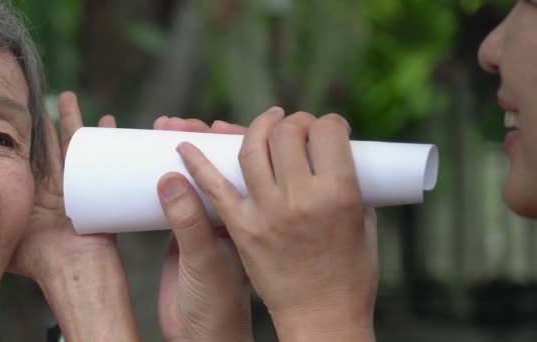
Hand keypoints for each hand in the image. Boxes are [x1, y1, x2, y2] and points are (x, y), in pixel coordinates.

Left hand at [8, 91, 116, 278]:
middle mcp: (58, 186)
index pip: (32, 157)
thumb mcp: (4, 236)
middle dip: (55, 120)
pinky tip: (107, 121)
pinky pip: (102, 158)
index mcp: (36, 193)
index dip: (30, 136)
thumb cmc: (40, 260)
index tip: (29, 113)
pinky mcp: (100, 190)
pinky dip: (105, 139)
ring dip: (76, 121)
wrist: (72, 269)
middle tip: (57, 97)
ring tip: (73, 99)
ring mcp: (79, 186)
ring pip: (76, 146)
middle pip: (55, 145)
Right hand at [154, 117, 253, 341]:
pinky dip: (165, 178)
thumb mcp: (204, 262)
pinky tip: (152, 165)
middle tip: (171, 123)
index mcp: (251, 214)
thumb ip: (189, 223)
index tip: (205, 124)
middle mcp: (234, 213)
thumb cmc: (219, 306)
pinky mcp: (185, 233)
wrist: (204, 339)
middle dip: (198, 139)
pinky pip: (177, 197)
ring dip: (182, 153)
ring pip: (199, 176)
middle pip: (219, 164)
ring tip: (160, 131)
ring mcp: (208, 221)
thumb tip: (171, 177)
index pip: (245, 166)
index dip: (226, 141)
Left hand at [175, 108, 378, 340]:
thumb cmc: (352, 278)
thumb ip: (352, 190)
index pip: (328, 133)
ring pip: (251, 149)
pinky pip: (214, 189)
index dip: (330, 123)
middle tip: (297, 127)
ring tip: (266, 123)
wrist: (322, 319)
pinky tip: (184, 145)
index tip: (329, 129)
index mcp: (339, 194)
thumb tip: (339, 162)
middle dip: (294, 122)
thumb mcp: (365, 228)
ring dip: (256, 127)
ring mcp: (266, 212)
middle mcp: (300, 198)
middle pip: (287, 134)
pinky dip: (197, 164)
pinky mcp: (242, 230)